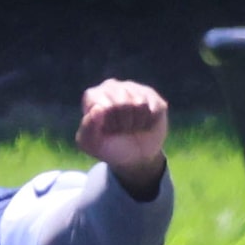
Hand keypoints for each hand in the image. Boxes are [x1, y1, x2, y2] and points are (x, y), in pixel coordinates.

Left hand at [78, 79, 169, 197]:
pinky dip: (151, 122)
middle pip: (124, 103)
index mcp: (93, 96)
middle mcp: (111, 87)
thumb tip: (98, 108)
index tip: (108, 131)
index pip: (107, 106)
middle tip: (122, 130)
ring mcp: (132, 88)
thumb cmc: (110, 147)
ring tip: (133, 127)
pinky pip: (155, 107)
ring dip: (138, 123)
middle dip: (125, 123)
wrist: (134, 157)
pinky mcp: (151, 95)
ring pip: (140, 103)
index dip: (111, 124)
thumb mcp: (93, 144)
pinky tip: (144, 124)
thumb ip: (88, 128)